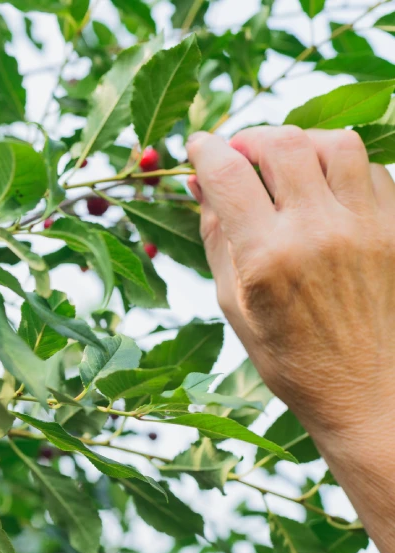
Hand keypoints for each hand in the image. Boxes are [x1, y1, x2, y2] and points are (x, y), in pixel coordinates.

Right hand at [187, 126, 394, 552]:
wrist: (371, 395)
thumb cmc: (292, 358)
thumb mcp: (235, 305)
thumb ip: (217, 238)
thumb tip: (202, 185)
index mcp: (266, 256)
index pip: (227, 173)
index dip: (205, 149)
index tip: (198, 146)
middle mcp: (318, 232)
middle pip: (282, 144)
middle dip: (252, 138)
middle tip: (241, 151)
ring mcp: (366, 227)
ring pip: (335, 143)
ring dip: (303, 143)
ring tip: (289, 161)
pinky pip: (375, 170)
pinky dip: (345, 167)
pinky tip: (329, 188)